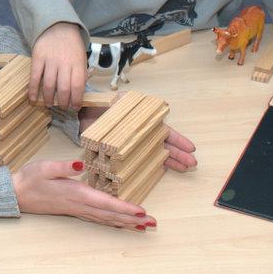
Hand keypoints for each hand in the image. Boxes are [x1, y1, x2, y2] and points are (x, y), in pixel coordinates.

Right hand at [12, 160, 155, 230]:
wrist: (16, 194)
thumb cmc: (30, 178)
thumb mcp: (45, 167)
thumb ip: (64, 166)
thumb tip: (81, 164)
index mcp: (76, 193)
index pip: (105, 202)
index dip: (124, 207)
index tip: (142, 212)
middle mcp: (79, 204)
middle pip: (110, 215)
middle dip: (133, 219)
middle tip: (153, 223)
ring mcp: (77, 209)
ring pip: (106, 219)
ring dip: (126, 223)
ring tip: (143, 227)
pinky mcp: (73, 210)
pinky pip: (98, 219)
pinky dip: (112, 222)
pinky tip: (120, 224)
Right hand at [30, 22, 87, 109]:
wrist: (58, 26)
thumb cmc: (72, 45)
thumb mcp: (82, 57)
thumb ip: (81, 73)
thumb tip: (79, 94)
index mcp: (78, 63)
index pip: (78, 86)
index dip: (76, 100)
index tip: (75, 107)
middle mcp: (64, 63)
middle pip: (63, 88)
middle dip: (63, 102)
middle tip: (62, 107)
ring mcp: (50, 61)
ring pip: (49, 85)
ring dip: (48, 99)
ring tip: (49, 104)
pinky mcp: (37, 58)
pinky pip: (34, 77)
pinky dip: (33, 90)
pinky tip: (33, 99)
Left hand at [80, 111, 196, 171]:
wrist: (80, 114)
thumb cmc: (99, 105)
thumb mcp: (119, 101)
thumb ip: (137, 106)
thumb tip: (164, 106)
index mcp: (142, 120)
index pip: (164, 130)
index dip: (177, 140)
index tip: (190, 148)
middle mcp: (141, 132)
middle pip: (163, 143)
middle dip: (178, 153)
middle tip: (192, 164)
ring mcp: (133, 142)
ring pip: (154, 152)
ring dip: (169, 160)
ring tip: (184, 169)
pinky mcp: (122, 152)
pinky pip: (139, 160)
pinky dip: (150, 165)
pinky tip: (161, 172)